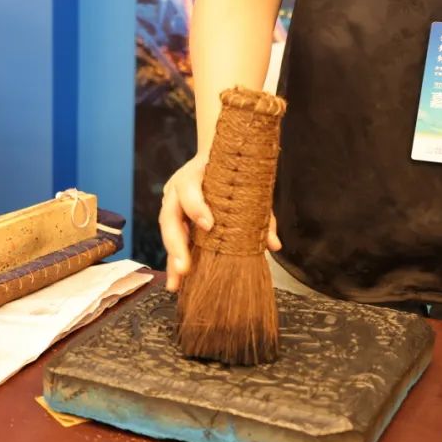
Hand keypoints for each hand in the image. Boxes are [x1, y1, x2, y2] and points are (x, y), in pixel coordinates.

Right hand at [159, 154, 280, 291]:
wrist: (215, 157)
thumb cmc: (231, 173)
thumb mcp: (248, 187)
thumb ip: (261, 214)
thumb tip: (273, 244)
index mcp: (194, 175)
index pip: (189, 190)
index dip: (197, 207)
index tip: (209, 226)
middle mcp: (177, 190)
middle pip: (170, 217)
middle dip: (176, 244)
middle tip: (184, 268)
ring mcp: (172, 205)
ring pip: (167, 233)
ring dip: (171, 259)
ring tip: (176, 284)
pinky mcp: (174, 220)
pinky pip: (172, 242)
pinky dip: (173, 263)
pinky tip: (177, 284)